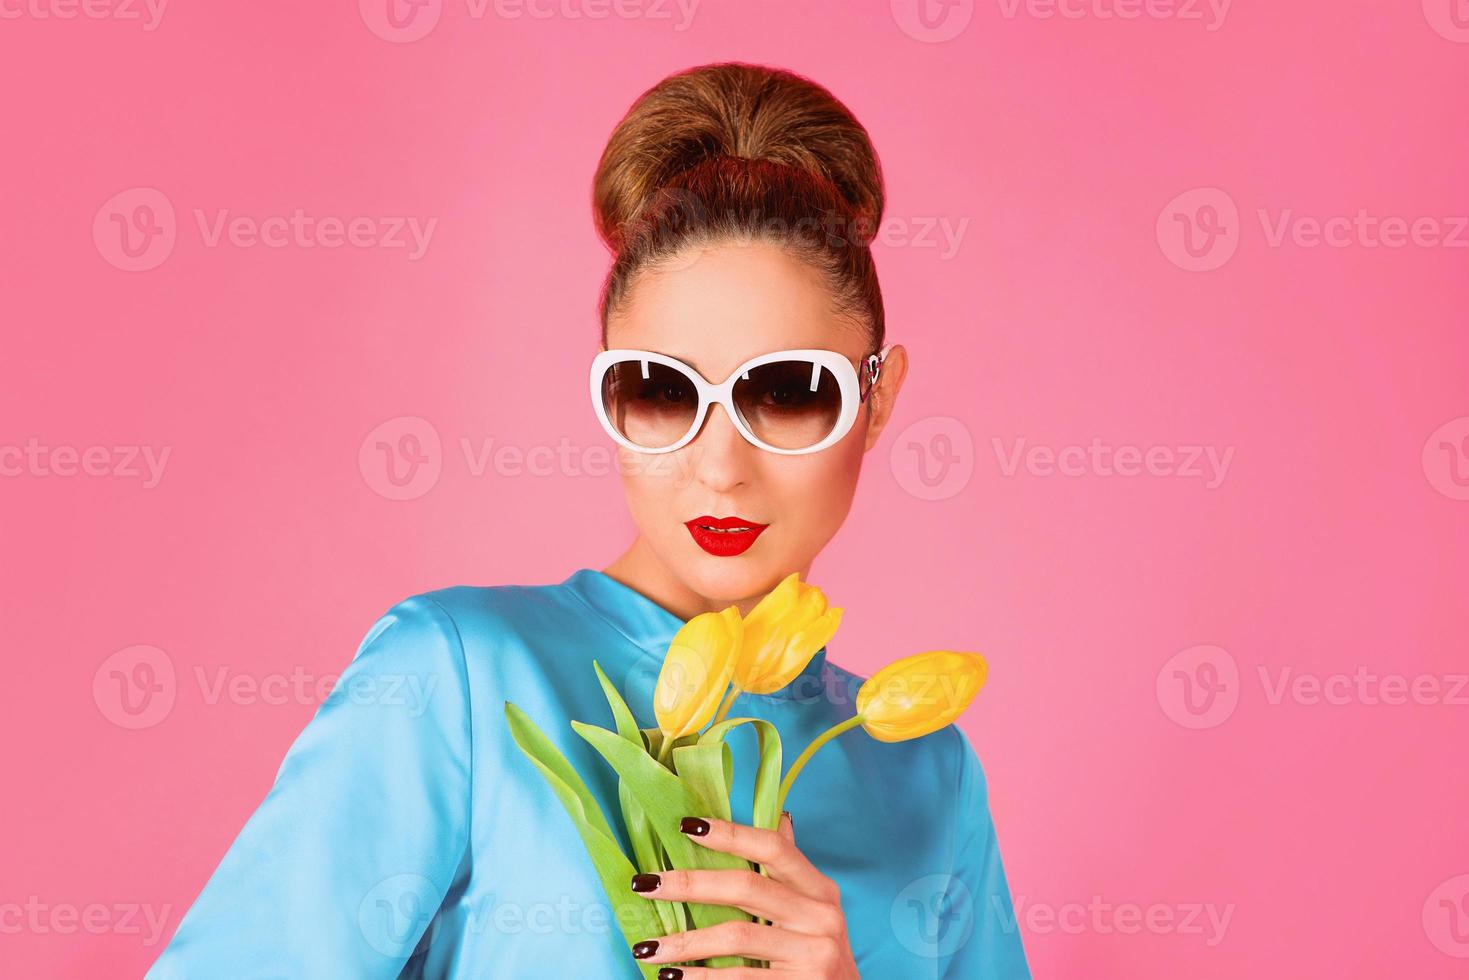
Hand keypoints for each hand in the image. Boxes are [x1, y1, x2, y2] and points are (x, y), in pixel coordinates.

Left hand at [626, 812, 860, 977]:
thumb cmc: (818, 954)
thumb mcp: (814, 910)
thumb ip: (790, 871)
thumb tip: (779, 818)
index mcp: (820, 890)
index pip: (773, 848)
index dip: (730, 834)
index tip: (685, 826)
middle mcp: (821, 917)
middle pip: (746, 888)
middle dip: (689, 884)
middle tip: (644, 884)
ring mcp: (812, 953)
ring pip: (736, 936)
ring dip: (684, 942)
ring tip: (646, 947)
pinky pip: (737, 978)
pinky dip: (699, 979)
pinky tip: (672, 977)